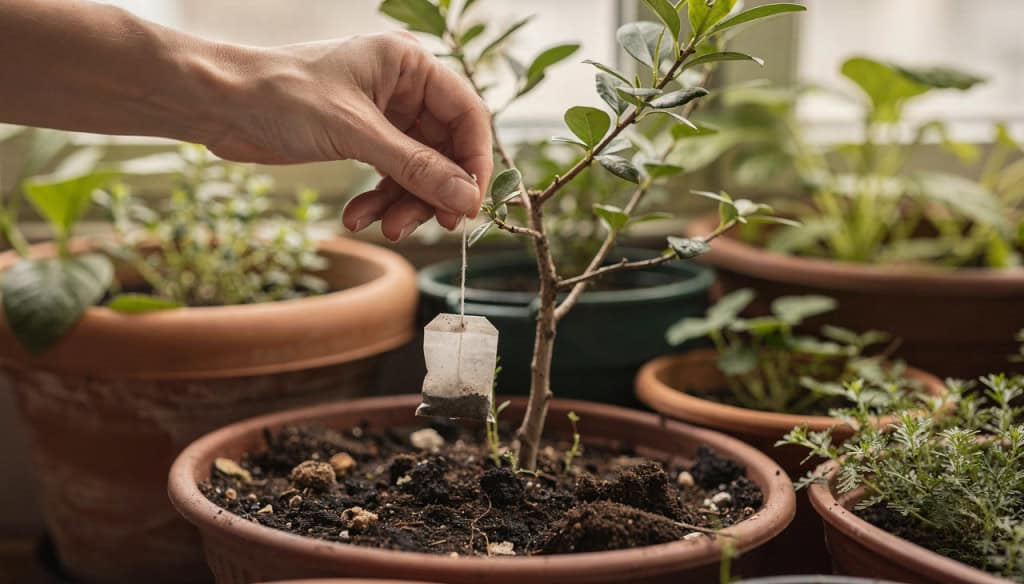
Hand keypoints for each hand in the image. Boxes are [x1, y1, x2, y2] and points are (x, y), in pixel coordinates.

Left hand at [206, 32, 492, 240]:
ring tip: (384, 227)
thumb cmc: (281, 95)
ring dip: (404, 203)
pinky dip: (378, 200)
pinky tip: (357, 218)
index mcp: (410, 64)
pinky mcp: (361, 139)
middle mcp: (403, 87)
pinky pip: (388, 176)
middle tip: (427, 226)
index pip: (468, 115)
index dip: (474, 163)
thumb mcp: (355, 133)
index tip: (468, 206)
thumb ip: (415, 167)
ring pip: (417, 169)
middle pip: (444, 149)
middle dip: (433, 191)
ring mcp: (383, 115)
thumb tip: (465, 199)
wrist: (218, 104)